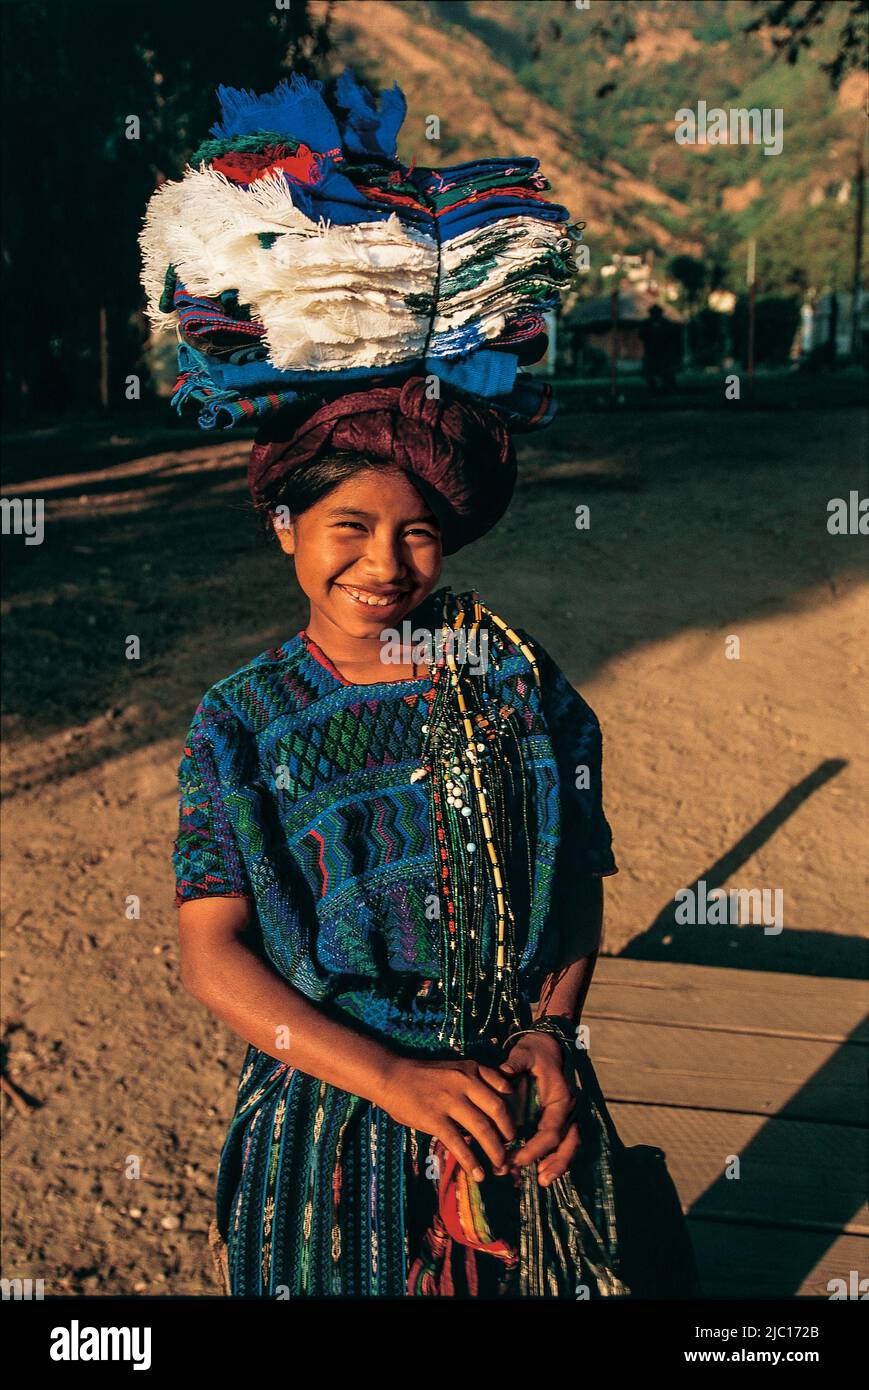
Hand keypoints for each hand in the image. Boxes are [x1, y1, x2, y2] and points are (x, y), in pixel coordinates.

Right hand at [377, 1055, 516, 1180]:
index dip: (512, 1111)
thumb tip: (496, 1108)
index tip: (513, 1127)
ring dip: (495, 1151)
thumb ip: (475, 1082)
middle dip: (508, 1133)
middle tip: (510, 1148)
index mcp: (471, 1069)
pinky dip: (471, 1161)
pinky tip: (478, 1174)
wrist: (391, 1076)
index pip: (503, 1089)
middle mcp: (464, 1082)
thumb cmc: (423, 1075)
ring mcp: (449, 1101)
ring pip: (482, 1129)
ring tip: (499, 1166)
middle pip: (498, 1110)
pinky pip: (458, 1143)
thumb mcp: (454, 1069)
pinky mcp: (434, 1118)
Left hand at [499, 1031, 579, 1185]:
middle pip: (569, 1142)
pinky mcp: (563, 1118)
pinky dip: (556, 1156)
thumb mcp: (523, 1053)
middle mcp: (569, 1109)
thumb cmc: (534, 1051)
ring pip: (571, 1145)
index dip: (536, 1148)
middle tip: (540, 1180)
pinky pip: (565, 1141)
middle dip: (556, 1163)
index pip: (551, 1130)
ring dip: (558, 1164)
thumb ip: (513, 1065)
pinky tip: (543, 1170)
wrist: (548, 1044)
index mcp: (560, 1097)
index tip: (518, 1159)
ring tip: (542, 1181)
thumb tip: (499, 1075)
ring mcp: (569, 1114)